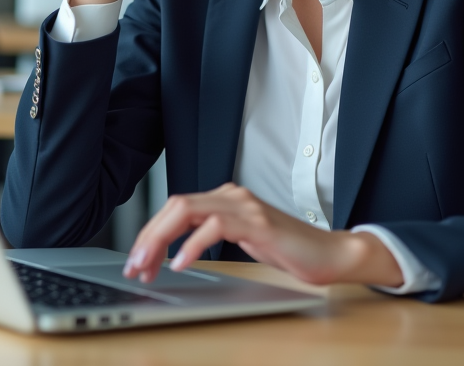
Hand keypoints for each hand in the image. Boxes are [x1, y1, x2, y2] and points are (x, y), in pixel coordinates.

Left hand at [121, 183, 404, 288]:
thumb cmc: (288, 250)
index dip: (150, 234)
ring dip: (160, 241)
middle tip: (134, 267)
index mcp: (225, 199)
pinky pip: (214, 226)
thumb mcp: (241, 241)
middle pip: (174, 205)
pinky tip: (181, 263)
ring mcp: (244, 206)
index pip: (175, 208)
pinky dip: (192, 244)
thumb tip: (172, 252)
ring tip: (149, 268)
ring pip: (187, 210)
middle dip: (147, 237)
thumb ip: (212, 236)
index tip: (137, 262)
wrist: (330, 254)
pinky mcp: (257, 222)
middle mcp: (232, 196)